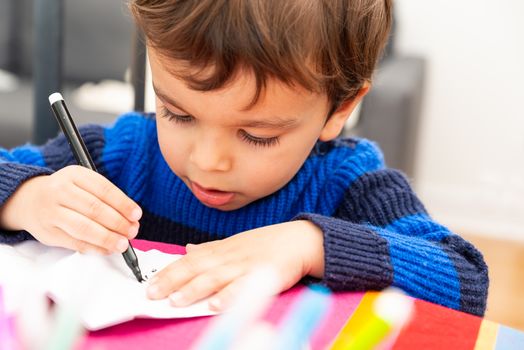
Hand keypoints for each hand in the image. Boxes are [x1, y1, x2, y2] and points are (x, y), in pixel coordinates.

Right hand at [0, 165, 141, 253]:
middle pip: (94, 209)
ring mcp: (51, 212)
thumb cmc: (67, 192)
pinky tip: (107, 249)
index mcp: (74, 174)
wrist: (29, 200)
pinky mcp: (48, 232)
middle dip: (118, 223)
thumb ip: (105, 198)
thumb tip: (131, 219)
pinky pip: (75, 243)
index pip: (103, 189)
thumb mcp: (83, 183)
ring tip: (123, 244)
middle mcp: (60, 191)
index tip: (137, 215)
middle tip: (132, 231)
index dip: (123, 203)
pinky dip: (95, 248)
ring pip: (84, 228)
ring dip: (107, 238)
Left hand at [146, 220, 324, 310]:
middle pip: (196, 269)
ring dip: (194, 290)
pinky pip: (243, 288)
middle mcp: (229, 257)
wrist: (298, 240)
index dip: (169, 272)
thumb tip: (188, 250)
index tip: (150, 283)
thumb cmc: (266, 244)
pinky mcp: (262, 276)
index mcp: (221, 249)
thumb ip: (211, 248)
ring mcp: (245, 266)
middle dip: (173, 281)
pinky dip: (229, 297)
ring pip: (215, 278)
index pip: (189, 260)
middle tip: (153, 293)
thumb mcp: (235, 243)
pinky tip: (215, 306)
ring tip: (175, 301)